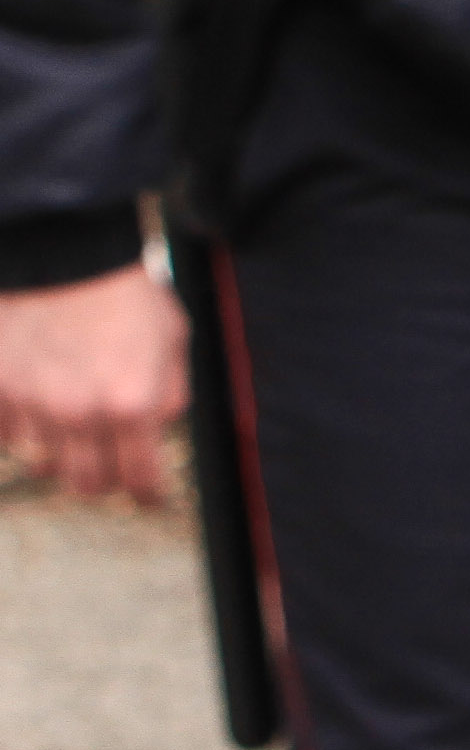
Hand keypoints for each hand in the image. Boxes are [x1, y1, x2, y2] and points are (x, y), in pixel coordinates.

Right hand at [0, 264, 189, 503]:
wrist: (62, 254)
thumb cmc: (124, 293)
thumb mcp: (172, 341)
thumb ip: (169, 394)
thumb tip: (157, 429)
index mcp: (133, 404)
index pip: (141, 479)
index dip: (147, 493)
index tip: (147, 496)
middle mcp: (80, 413)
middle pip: (87, 484)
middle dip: (103, 478)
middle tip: (108, 463)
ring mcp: (32, 404)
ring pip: (44, 462)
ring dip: (60, 450)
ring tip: (72, 420)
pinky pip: (7, 435)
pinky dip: (22, 429)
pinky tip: (37, 405)